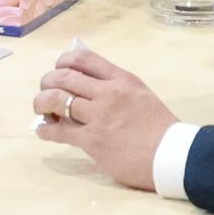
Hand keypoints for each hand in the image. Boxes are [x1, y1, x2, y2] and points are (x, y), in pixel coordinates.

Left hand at [32, 44, 174, 188]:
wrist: (172, 156)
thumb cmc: (159, 128)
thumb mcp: (140, 95)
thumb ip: (115, 86)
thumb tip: (85, 82)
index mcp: (121, 79)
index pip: (82, 58)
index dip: (62, 62)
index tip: (58, 71)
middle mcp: (107, 93)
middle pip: (62, 77)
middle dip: (47, 83)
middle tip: (46, 92)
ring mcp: (99, 116)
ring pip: (55, 100)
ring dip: (41, 104)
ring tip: (42, 111)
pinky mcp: (92, 140)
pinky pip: (58, 131)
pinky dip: (46, 130)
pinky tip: (45, 131)